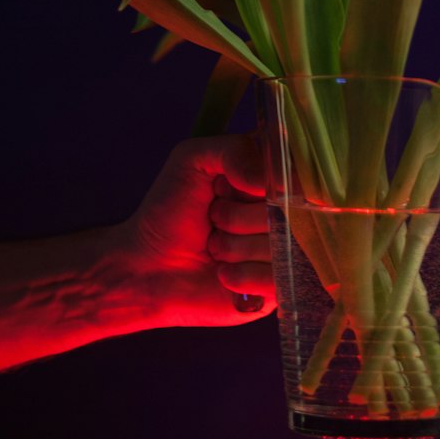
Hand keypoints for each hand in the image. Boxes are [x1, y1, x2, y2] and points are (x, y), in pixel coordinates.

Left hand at [116, 133, 276, 327]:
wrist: (146, 267)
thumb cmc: (170, 208)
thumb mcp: (192, 160)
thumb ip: (234, 151)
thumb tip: (272, 182)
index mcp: (271, 174)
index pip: (293, 171)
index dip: (258, 183)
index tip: (224, 187)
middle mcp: (286, 211)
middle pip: (287, 210)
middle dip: (235, 216)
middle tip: (212, 218)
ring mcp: (286, 250)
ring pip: (280, 245)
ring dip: (233, 247)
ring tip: (213, 247)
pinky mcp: (278, 287)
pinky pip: (276, 279)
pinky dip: (239, 275)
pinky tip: (221, 273)